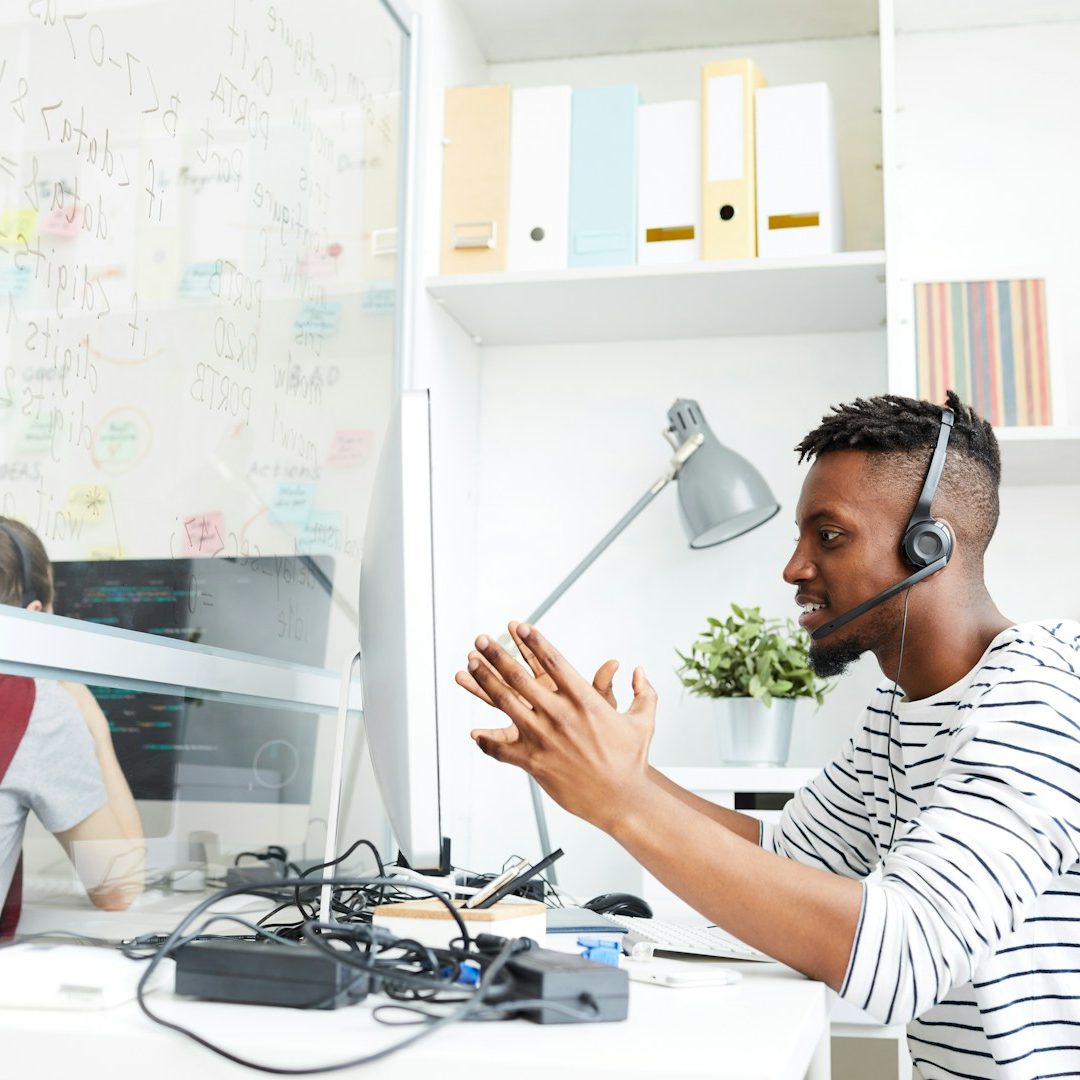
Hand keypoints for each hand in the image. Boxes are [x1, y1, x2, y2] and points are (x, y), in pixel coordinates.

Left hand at [454, 624, 656, 833]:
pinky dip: (487, 742)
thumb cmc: (632, 759)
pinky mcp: (534, 762)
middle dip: (497, 655)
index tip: (519, 626)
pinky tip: (475, 734)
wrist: (622, 798)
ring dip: (484, 682)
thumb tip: (639, 671)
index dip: (533, 641)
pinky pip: (503, 749)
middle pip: (520, 677)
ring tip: (470, 665)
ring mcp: (544, 738)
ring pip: (505, 703)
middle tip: (482, 640)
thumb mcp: (642, 720)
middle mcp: (560, 714)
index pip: (553, 661)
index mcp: (584, 699)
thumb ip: (643, 692)